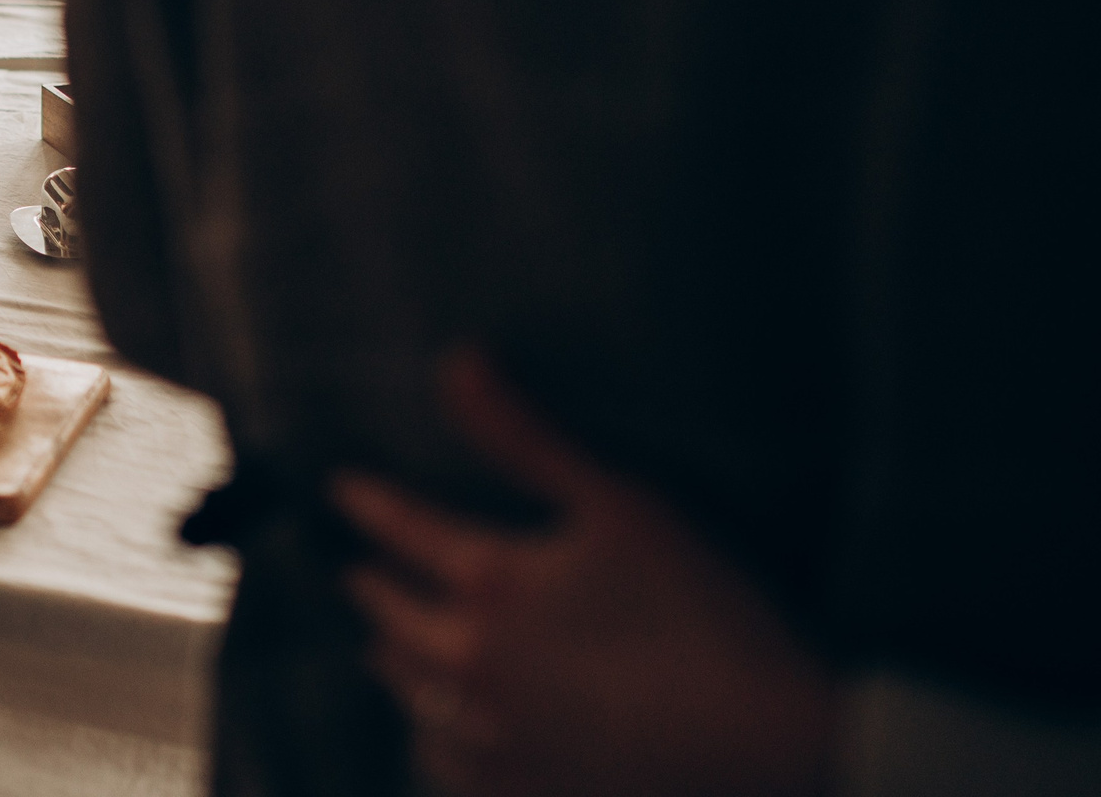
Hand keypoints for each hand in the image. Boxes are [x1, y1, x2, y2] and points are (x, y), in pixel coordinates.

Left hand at [333, 351, 838, 796]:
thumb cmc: (702, 613)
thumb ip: (523, 435)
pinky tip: (436, 730)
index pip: (399, 528)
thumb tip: (455, 357)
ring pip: (407, 693)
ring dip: (397, 663)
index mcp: (485, 584)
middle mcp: (464, 663)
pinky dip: (431, 735)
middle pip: (389, 616)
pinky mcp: (515, 792)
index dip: (368, 501)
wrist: (770, 748)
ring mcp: (486, 738)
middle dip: (372, 586)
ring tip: (387, 649)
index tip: (340, 487)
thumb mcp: (617, 504)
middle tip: (359, 573)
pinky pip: (440, 760)